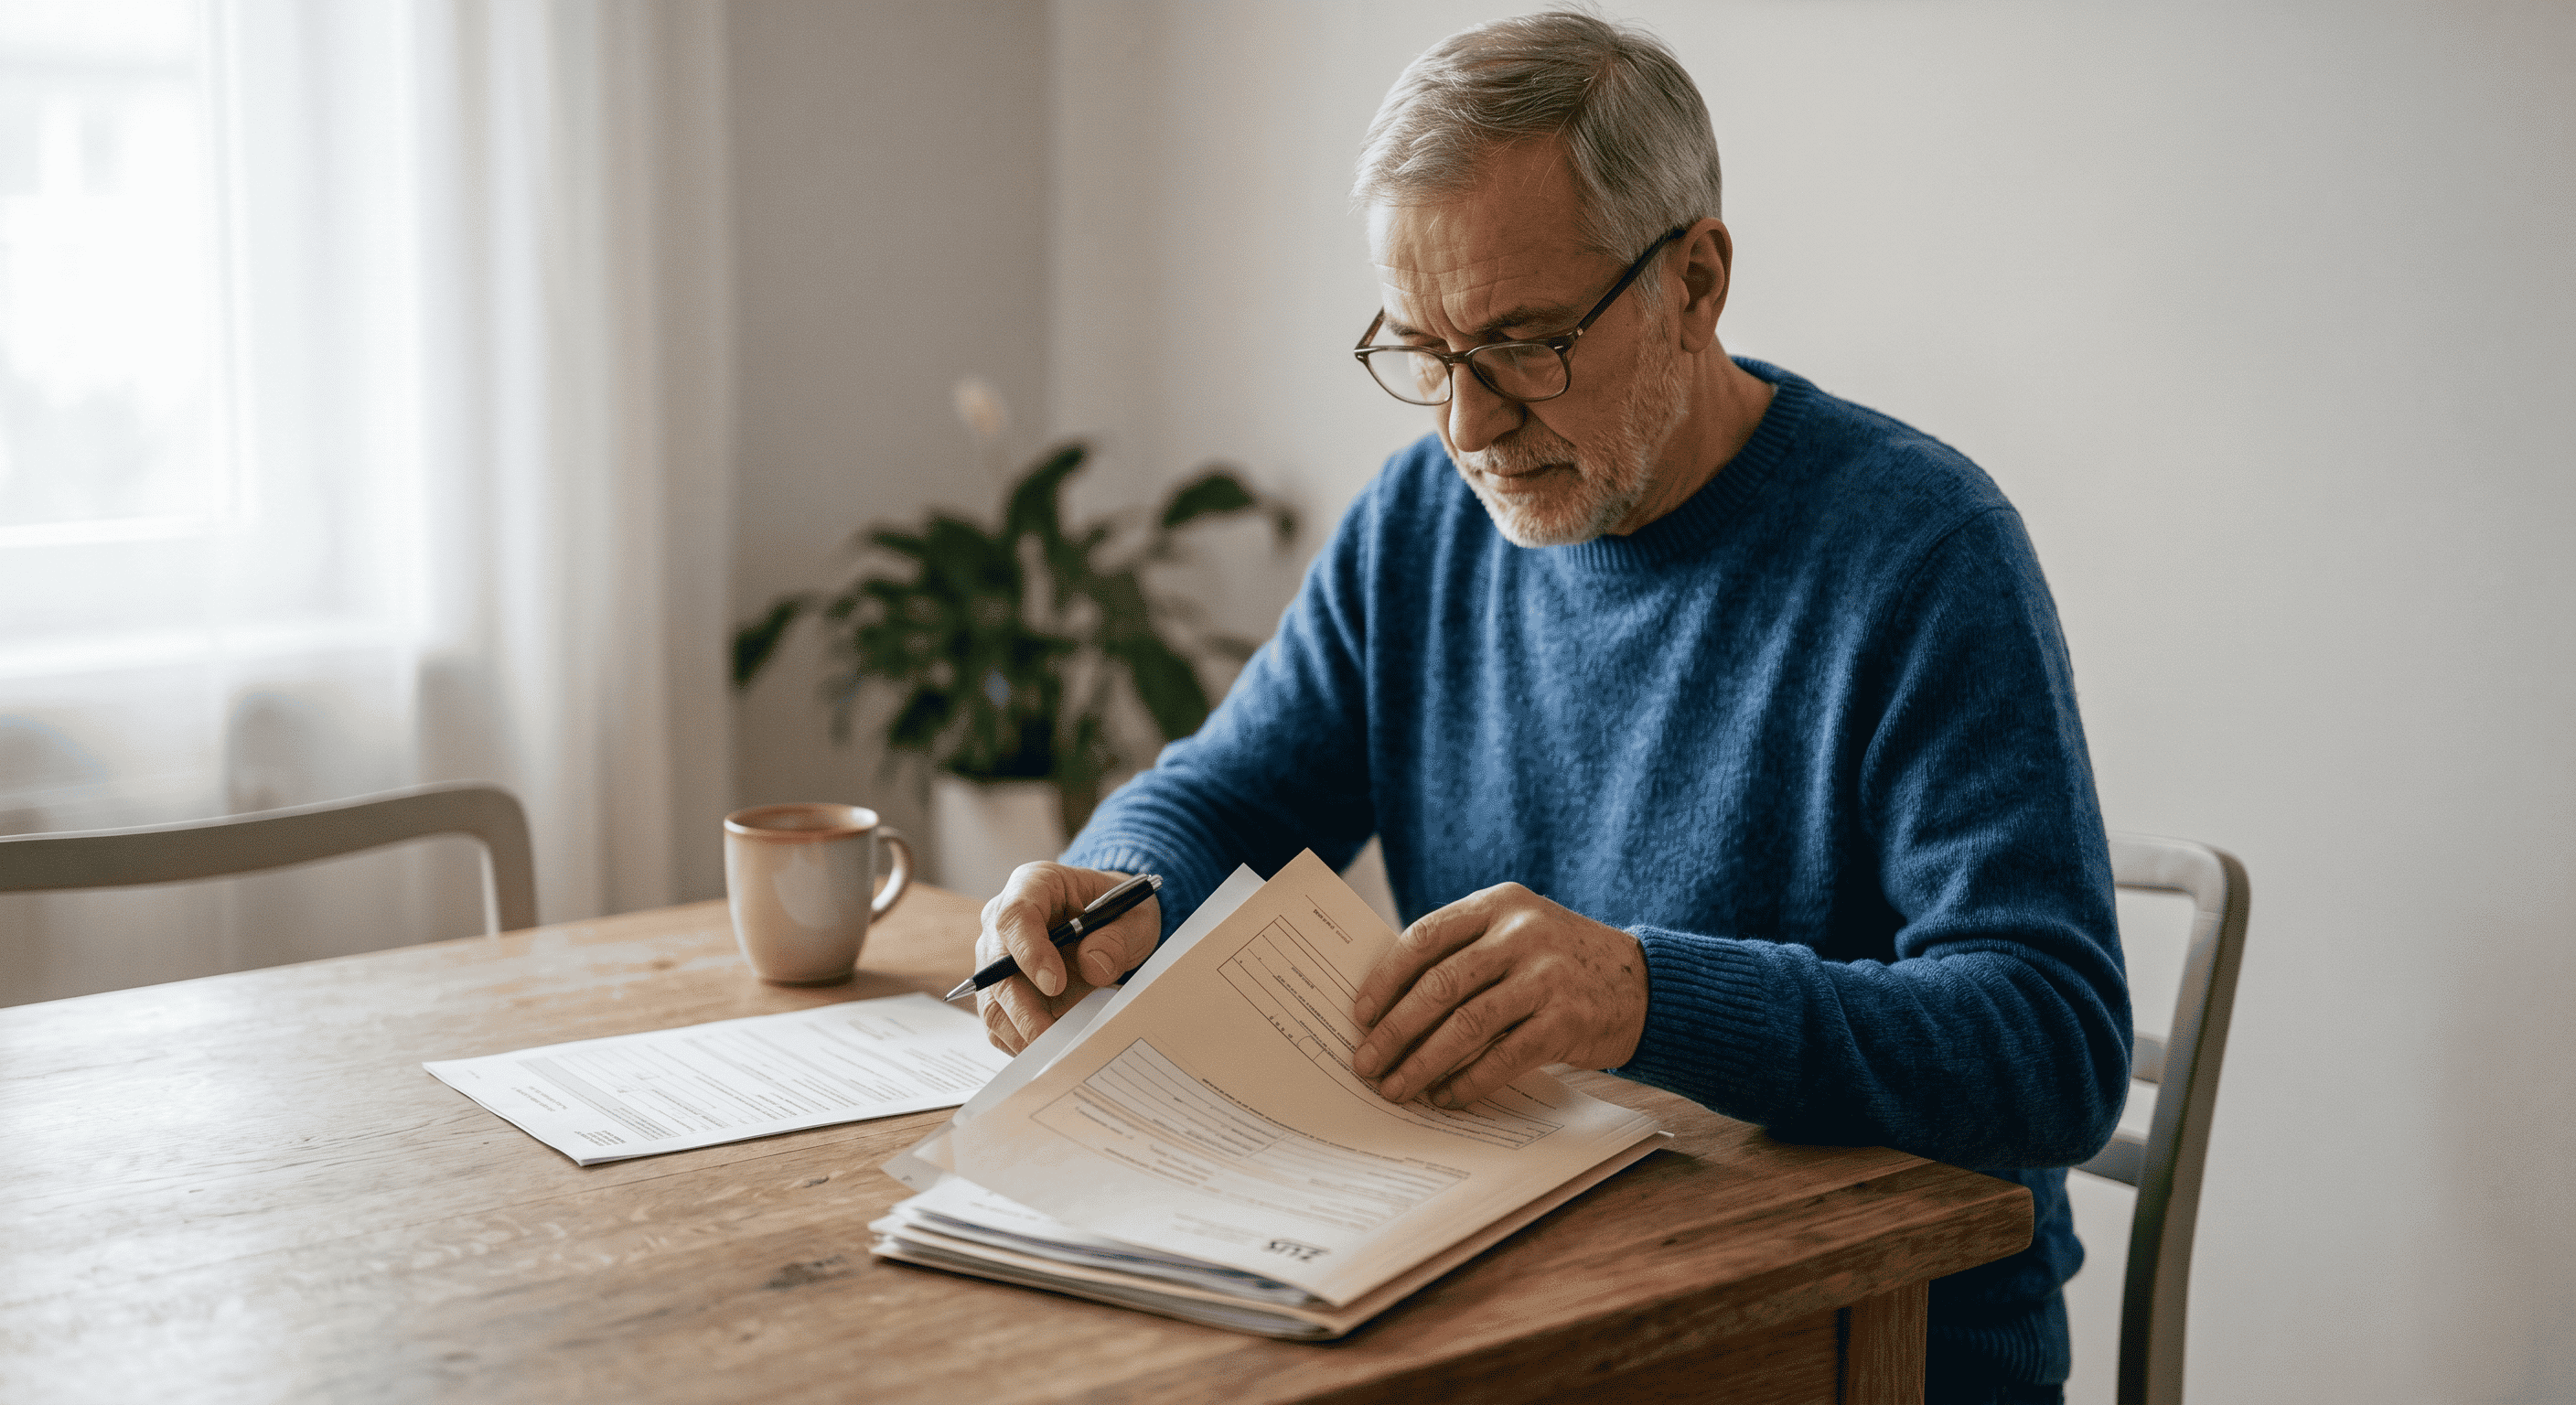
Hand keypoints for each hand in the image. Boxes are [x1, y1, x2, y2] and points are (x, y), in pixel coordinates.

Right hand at [974, 862, 1160, 1054]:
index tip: (1054, 983)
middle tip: (1049, 1037)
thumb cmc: (1118, 911)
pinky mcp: (1001, 989)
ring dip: (1019, 1029)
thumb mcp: (1134, 916)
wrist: (1112, 922)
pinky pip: (999, 1020)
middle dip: (1021, 1007)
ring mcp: (997, 956)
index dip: (1029, 951)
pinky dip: (1019, 1040)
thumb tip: (1093, 966)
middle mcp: (1004, 920)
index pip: (1016, 915)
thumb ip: (1118, 937)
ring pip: (992, 999)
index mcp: (1034, 885)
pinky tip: (1047, 1052)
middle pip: (996, 966)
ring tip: (1053, 1052)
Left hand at [1350, 883, 1647, 1107]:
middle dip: (1394, 1030)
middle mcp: (1521, 933)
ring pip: (1466, 1025)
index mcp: (1498, 904)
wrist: (1644, 983)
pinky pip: (1503, 1057)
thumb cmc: (1560, 963)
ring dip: (1422, 1063)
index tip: (1359, 1015)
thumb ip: (1465, 954)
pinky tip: (1446, 1097)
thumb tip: (1390, 1007)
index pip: (1425, 937)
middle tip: (1366, 1063)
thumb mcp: (1517, 934)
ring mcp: (1546, 976)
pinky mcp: (1565, 1020)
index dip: (1386, 979)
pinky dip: (1468, 1081)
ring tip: (1397, 1088)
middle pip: (1440, 985)